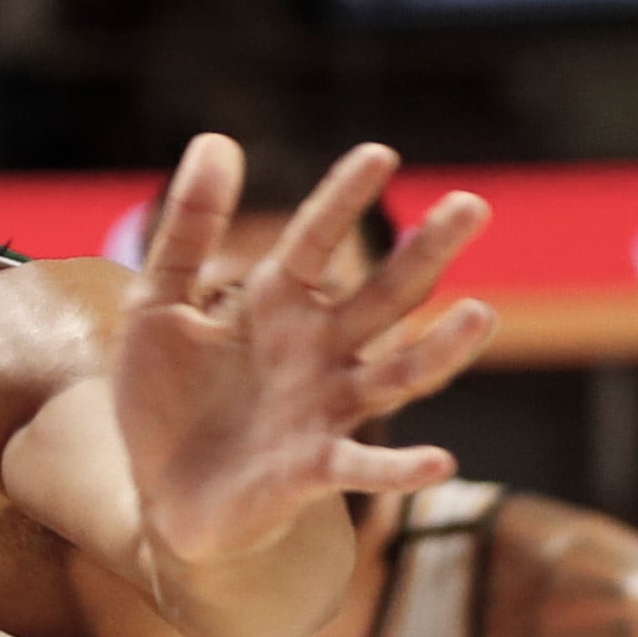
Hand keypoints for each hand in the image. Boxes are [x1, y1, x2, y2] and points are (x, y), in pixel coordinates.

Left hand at [117, 136, 496, 571]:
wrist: (161, 496)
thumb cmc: (164, 399)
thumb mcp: (155, 307)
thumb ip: (186, 231)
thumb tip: (216, 140)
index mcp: (277, 304)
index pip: (315, 241)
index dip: (342, 201)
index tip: (380, 155)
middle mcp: (317, 350)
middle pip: (383, 295)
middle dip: (427, 253)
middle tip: (472, 205)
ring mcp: (324, 409)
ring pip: (397, 375)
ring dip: (441, 349)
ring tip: (482, 314)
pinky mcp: (313, 469)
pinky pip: (363, 467)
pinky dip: (401, 468)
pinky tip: (440, 464)